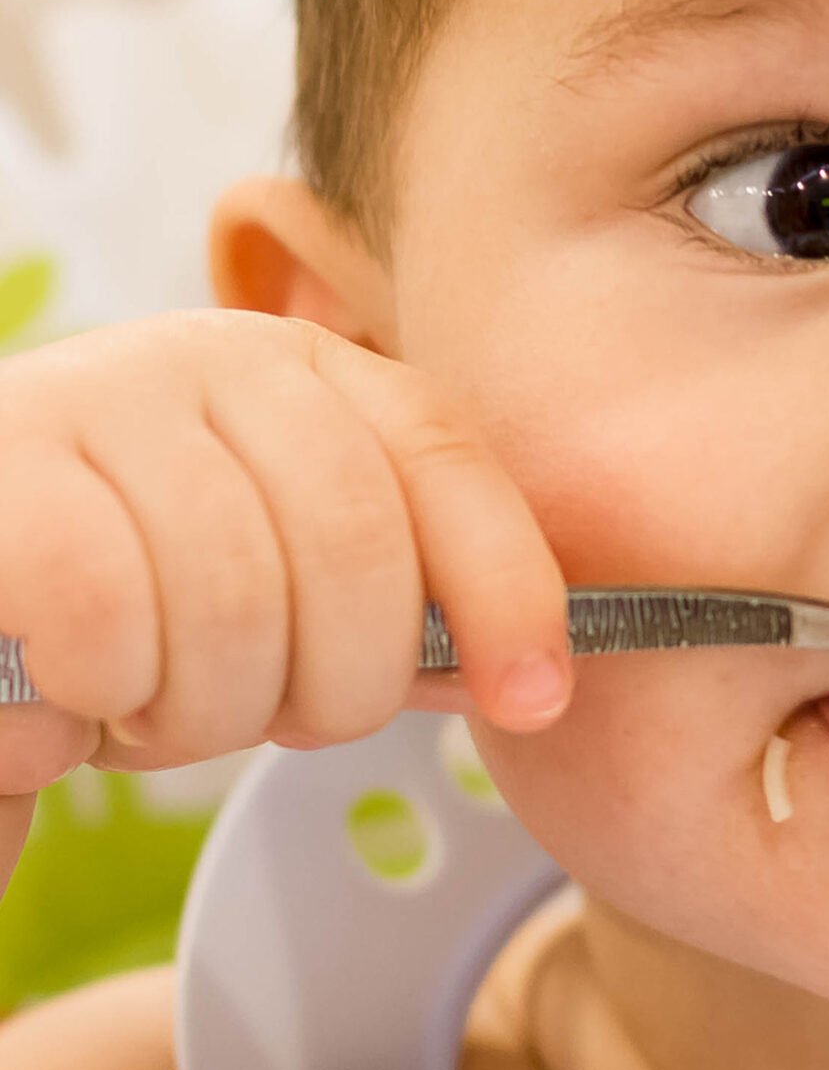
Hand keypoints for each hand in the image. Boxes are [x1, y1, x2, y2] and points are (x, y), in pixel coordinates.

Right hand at [0, 310, 570, 885]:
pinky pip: (105, 618)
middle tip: (254, 714)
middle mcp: (209, 355)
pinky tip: (70, 693)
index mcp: (301, 371)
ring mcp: (97, 397)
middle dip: (333, 683)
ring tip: (144, 703)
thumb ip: (397, 614)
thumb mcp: (274, 590)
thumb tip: (528, 679)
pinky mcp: (5, 474)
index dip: (509, 584)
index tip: (535, 697)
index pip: (443, 454)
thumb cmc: (113, 597)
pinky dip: (101, 695)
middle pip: (358, 548)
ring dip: (200, 709)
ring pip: (236, 599)